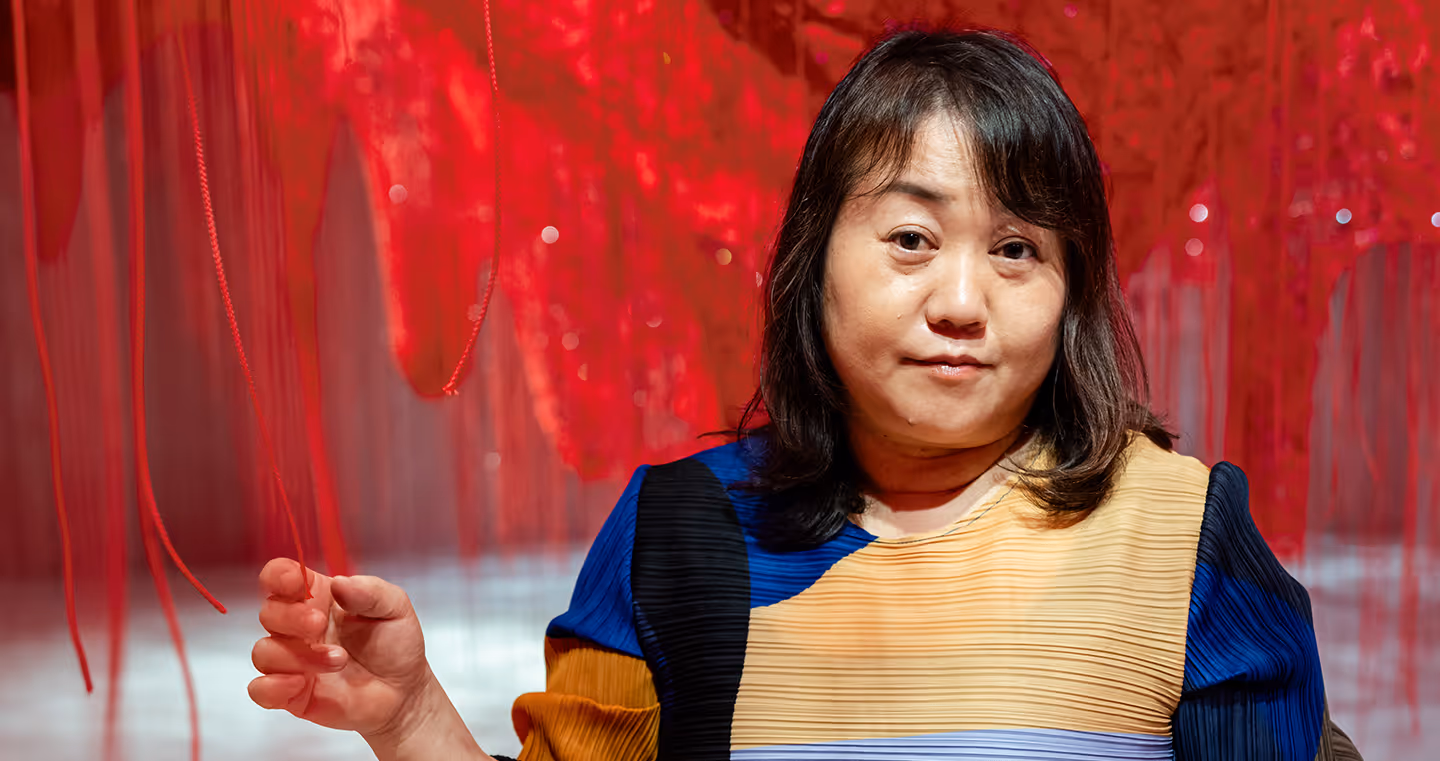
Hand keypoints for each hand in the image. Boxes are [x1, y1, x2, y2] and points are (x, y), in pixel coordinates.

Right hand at [247, 558, 432, 737]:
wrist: (404, 691)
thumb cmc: (396, 644)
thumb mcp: (395, 608)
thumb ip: (370, 591)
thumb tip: (339, 583)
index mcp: (320, 597)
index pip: (281, 576)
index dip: (279, 575)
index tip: (294, 582)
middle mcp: (299, 626)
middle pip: (268, 612)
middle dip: (291, 617)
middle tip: (319, 624)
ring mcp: (292, 660)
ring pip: (264, 651)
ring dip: (298, 656)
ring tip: (339, 660)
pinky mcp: (290, 693)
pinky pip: (260, 689)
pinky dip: (273, 686)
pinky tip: (302, 684)